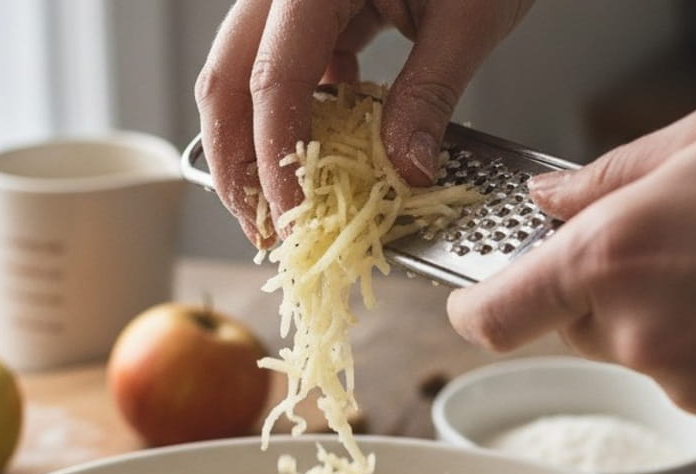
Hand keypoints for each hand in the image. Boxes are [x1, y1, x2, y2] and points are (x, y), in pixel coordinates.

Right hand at [195, 0, 533, 246]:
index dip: (276, 160)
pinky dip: (293, 116)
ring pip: (244, 77)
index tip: (294, 220)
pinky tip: (321, 149)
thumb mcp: (469, 15)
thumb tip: (404, 170)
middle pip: (227, 82)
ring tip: (280, 206)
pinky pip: (282, 67)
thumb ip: (430, 93)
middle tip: (262, 229)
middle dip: (237, 164)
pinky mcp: (312, 9)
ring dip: (255, 146)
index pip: (272, 82)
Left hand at [447, 94, 695, 432]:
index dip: (472, 308)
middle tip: (656, 245)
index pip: (493, 317)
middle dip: (593, 293)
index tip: (472, 296)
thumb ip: (602, 180)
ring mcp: (692, 382)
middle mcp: (639, 334)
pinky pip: (695, 379)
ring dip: (660, 318)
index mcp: (609, 260)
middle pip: (573, 329)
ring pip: (638, 353)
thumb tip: (548, 201)